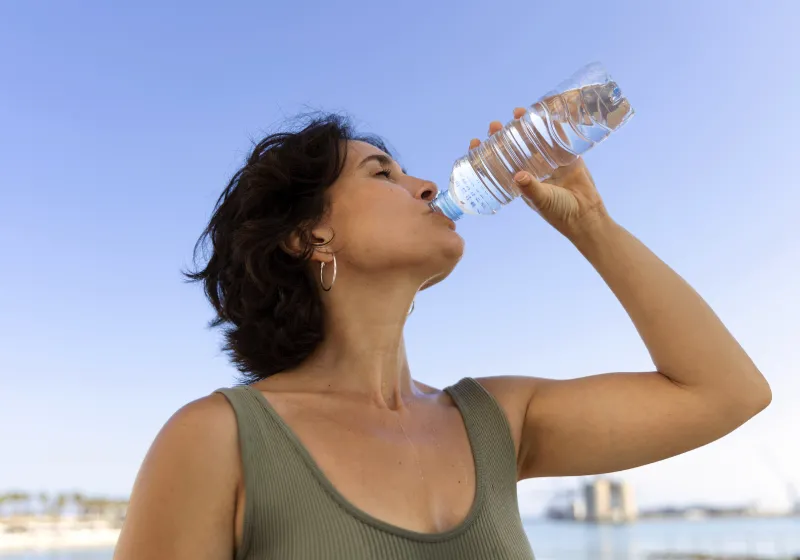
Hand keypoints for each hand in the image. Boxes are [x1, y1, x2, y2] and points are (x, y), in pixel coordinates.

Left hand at [471, 107, 610, 239]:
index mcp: (522, 180)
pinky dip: (552, 126)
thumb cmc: (559, 212)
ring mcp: (550, 161)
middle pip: (514, 147)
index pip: (499, 163)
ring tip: (517, 112)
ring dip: (525, 126)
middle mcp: (533, 168)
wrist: (586, 215)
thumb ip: (531, 188)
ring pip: (534, 139)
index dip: (487, 153)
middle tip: (495, 125)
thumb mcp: (541, 200)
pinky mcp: (568, 156)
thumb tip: (518, 176)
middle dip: (503, 135)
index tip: (476, 142)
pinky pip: (559, 137)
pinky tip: (545, 113)